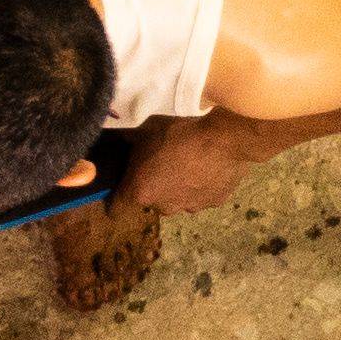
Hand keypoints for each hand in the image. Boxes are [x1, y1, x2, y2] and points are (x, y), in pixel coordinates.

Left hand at [118, 119, 245, 213]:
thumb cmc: (178, 134)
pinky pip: (202, 196)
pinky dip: (202, 186)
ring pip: (178, 200)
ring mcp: (190, 207)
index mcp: (140, 192)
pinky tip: (207, 167)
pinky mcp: (214, 203)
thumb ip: (128, 141)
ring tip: (188, 164)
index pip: (117, 209)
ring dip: (179, 188)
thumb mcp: (144, 130)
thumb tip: (120, 139)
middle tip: (161, 164)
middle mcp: (163, 207)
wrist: (224, 139)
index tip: (123, 187)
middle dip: (153, 186)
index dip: (117, 199)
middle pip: (151, 201)